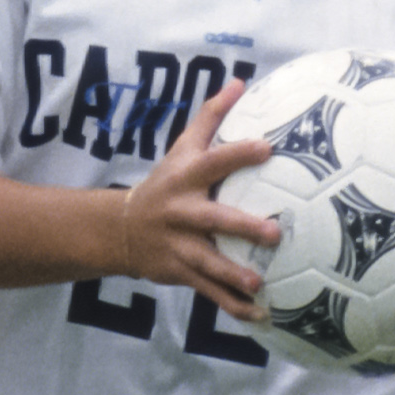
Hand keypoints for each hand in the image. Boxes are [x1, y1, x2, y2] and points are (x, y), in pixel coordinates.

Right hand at [108, 80, 280, 307]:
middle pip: (213, 219)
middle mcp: (181, 213)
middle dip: (241, 227)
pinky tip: (260, 314)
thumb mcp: (180, 148)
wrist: (120, 230)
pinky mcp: (180, 272)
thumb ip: (210, 116)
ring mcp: (179, 246)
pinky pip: (209, 291)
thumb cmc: (165, 183)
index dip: (238, 154)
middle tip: (275, 233)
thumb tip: (240, 80)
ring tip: (259, 284)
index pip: (214, 161)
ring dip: (233, 275)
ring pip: (208, 263)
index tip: (268, 148)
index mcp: (186, 179)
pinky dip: (233, 305)